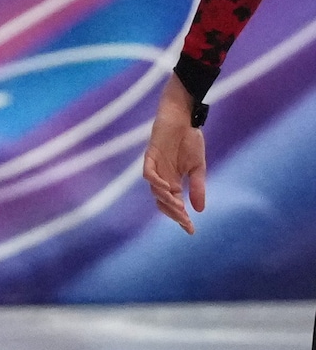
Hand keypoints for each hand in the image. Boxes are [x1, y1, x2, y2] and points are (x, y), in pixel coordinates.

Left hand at [142, 76, 207, 233]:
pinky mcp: (150, 156)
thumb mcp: (198, 167)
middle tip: (184, 220)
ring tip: (178, 206)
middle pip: (162, 202)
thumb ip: (198, 187)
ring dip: (166, 200)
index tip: (191, 230)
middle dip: (173, 213)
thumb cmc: (190, 140)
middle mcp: (162, 178)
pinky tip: (167, 188)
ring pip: (155, 190)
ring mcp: (155, 167)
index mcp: (173, 182)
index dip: (181, 217)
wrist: (184, 119)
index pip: (175, 204)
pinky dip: (156, 182)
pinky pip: (148, 173)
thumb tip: (200, 210)